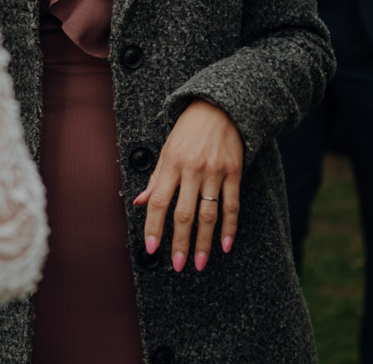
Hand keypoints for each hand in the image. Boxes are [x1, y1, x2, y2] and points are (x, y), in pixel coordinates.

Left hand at [132, 99, 241, 272]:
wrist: (220, 107)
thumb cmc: (188, 130)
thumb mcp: (167, 149)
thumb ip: (156, 178)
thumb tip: (139, 203)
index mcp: (171, 163)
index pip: (159, 201)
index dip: (153, 226)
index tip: (151, 248)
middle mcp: (192, 169)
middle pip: (184, 213)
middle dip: (179, 243)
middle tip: (177, 265)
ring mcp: (215, 171)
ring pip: (209, 214)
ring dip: (204, 242)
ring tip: (200, 263)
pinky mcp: (234, 172)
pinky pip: (232, 205)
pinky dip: (229, 227)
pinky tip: (225, 245)